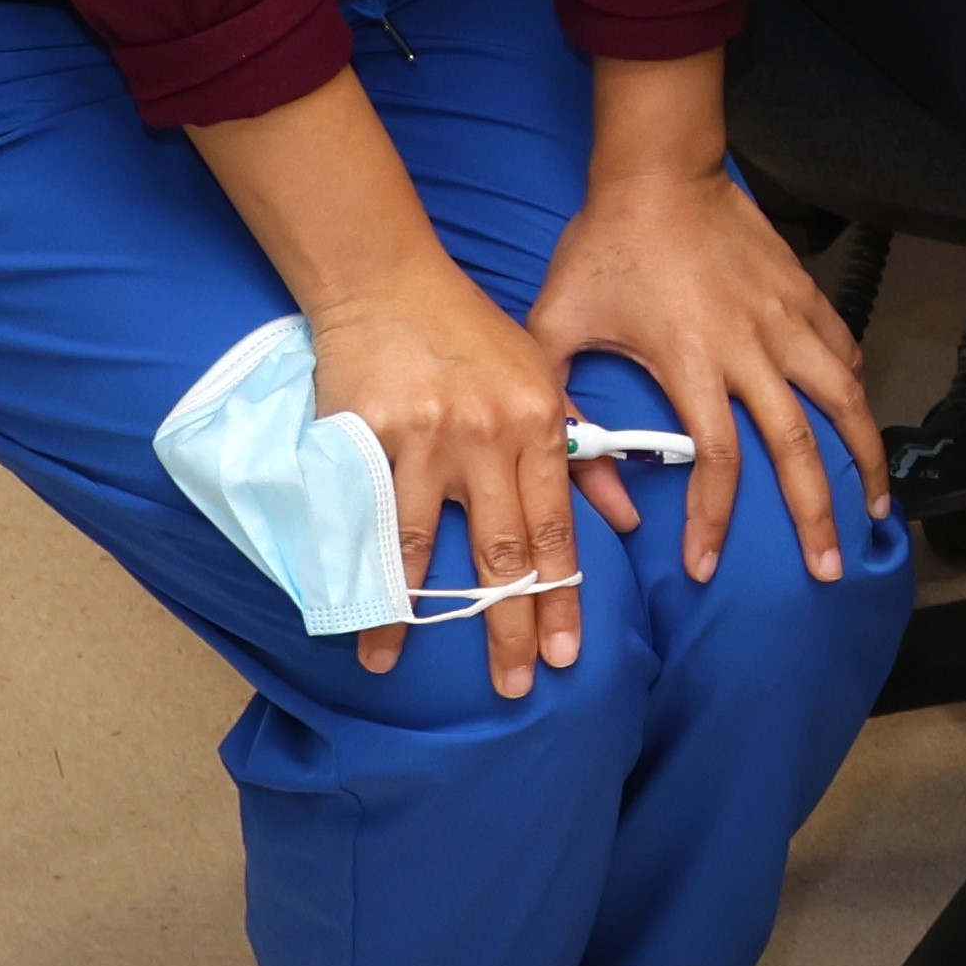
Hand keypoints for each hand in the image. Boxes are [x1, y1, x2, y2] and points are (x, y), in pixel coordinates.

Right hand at [299, 263, 589, 697]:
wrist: (388, 282)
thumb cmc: (473, 336)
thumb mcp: (545, 381)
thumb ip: (582, 452)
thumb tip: (623, 520)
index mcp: (540, 427)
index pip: (557, 532)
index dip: (561, 598)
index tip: (563, 654)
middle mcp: (486, 440)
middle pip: (501, 551)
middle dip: (506, 624)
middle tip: (511, 684)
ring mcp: (420, 441)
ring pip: (417, 545)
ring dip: (405, 612)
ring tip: (389, 662)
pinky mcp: (361, 437)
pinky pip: (358, 517)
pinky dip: (351, 564)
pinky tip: (343, 604)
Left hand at [525, 139, 870, 599]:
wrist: (659, 170)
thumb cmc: (602, 247)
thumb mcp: (555, 326)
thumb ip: (564, 403)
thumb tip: (586, 473)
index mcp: (692, 360)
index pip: (716, 459)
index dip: (713, 519)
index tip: (706, 566)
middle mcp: (752, 347)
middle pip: (798, 446)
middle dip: (817, 514)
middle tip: (828, 566)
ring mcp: (788, 319)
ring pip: (845, 400)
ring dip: (864, 457)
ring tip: (876, 504)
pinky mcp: (806, 294)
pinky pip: (844, 350)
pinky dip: (854, 389)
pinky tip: (856, 416)